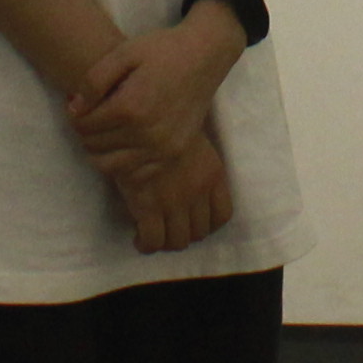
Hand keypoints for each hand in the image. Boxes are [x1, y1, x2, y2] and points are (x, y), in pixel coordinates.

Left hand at [68, 18, 240, 180]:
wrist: (203, 57)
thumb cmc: (161, 50)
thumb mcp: (124, 53)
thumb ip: (94, 80)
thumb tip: (74, 109)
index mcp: (130, 106)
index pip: (84, 125)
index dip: (75, 115)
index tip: (78, 105)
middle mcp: (146, 133)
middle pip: (95, 146)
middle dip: (85, 132)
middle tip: (90, 117)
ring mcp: (162, 148)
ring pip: (111, 166)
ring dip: (99, 151)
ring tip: (102, 132)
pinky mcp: (173, 154)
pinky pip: (136, 174)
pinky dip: (122, 164)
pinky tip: (123, 145)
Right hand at [114, 130, 236, 254]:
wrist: (144, 118)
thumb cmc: (165, 120)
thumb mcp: (192, 136)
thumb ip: (196, 159)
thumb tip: (187, 169)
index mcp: (213, 174)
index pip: (222, 214)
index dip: (208, 224)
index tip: (194, 221)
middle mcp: (198, 192)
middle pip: (199, 231)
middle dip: (185, 233)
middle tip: (169, 228)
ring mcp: (175, 202)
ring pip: (178, 241)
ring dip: (167, 241)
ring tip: (154, 234)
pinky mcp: (150, 207)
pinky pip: (153, 240)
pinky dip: (147, 244)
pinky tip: (139, 239)